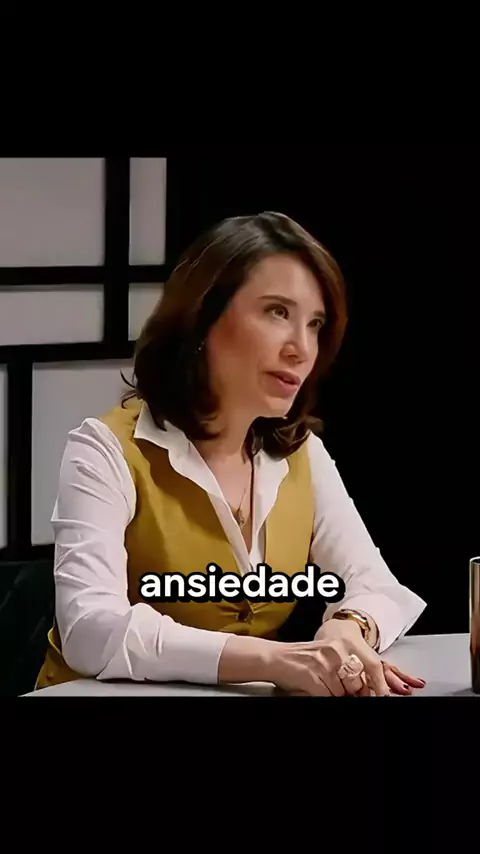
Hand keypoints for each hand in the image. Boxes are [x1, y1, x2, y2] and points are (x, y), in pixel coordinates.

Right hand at [264, 618, 424, 696]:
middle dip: (352, 693)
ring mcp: (326, 665)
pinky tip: (314, 688)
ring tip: (319, 683)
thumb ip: (346, 667)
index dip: (381, 684)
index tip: (384, 695)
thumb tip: (364, 688)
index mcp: (343, 645)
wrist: (275, 657)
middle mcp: (337, 652)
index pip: (372, 666)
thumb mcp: (327, 657)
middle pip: (358, 684)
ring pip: (343, 694)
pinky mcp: (315, 678)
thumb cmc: (301, 660)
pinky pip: (329, 698)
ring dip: (334, 694)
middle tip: (337, 687)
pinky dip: (323, 697)